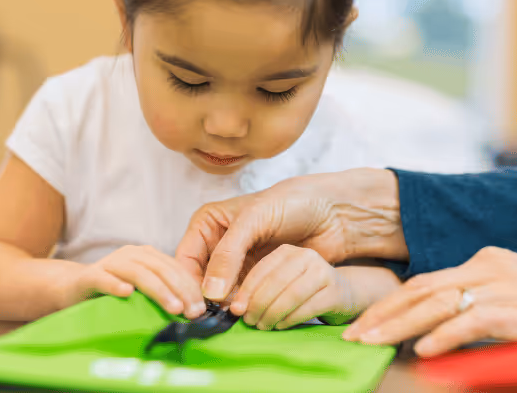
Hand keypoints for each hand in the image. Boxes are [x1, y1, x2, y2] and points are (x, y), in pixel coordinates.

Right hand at [58, 245, 206, 318]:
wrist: (72, 288)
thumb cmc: (113, 293)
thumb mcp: (142, 290)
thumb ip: (163, 293)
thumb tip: (193, 312)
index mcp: (147, 255)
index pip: (175, 268)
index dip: (190, 287)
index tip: (202, 308)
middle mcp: (130, 254)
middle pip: (161, 269)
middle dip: (180, 290)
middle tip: (192, 312)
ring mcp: (109, 262)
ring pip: (138, 273)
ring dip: (158, 290)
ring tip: (174, 307)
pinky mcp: (89, 275)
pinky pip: (104, 278)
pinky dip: (115, 284)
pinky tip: (127, 293)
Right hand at [174, 168, 404, 301]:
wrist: (331, 213)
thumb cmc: (292, 203)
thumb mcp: (254, 219)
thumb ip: (228, 252)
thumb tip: (210, 292)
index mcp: (208, 223)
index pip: (185, 260)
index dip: (186, 283)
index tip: (195, 304)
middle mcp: (218, 245)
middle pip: (199, 280)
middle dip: (207, 299)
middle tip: (217, 314)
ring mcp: (237, 264)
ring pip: (220, 293)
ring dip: (227, 306)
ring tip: (238, 314)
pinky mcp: (257, 278)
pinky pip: (243, 298)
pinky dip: (245, 306)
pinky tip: (252, 311)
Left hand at [223, 245, 355, 329]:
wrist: (344, 294)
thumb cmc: (303, 291)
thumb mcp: (280, 282)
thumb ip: (259, 289)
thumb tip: (233, 307)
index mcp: (288, 251)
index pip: (261, 270)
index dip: (246, 291)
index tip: (235, 309)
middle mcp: (307, 256)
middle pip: (275, 282)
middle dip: (258, 304)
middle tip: (249, 321)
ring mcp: (323, 272)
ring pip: (291, 295)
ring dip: (272, 313)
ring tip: (263, 326)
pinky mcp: (335, 292)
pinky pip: (307, 307)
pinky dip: (289, 319)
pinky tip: (280, 326)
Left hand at [343, 247, 516, 356]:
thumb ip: (480, 307)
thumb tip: (440, 334)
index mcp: (485, 260)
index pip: (425, 280)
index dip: (391, 302)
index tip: (364, 320)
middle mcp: (487, 267)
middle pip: (420, 289)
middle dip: (381, 313)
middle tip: (352, 333)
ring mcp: (501, 286)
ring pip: (434, 303)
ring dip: (397, 325)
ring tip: (369, 343)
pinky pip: (469, 322)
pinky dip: (441, 337)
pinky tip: (420, 351)